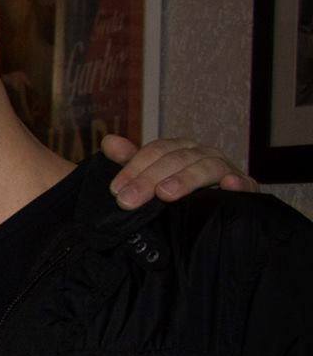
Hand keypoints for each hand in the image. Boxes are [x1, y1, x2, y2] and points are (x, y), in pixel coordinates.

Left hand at [105, 134, 257, 207]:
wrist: (217, 213)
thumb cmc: (179, 194)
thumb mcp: (152, 178)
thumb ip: (131, 161)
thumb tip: (109, 141)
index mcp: (181, 150)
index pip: (156, 151)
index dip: (134, 167)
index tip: (116, 190)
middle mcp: (203, 154)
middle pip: (177, 159)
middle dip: (150, 179)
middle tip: (128, 200)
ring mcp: (227, 169)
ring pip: (207, 167)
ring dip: (186, 179)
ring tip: (165, 194)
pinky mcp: (246, 188)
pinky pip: (245, 183)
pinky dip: (238, 183)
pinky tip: (229, 186)